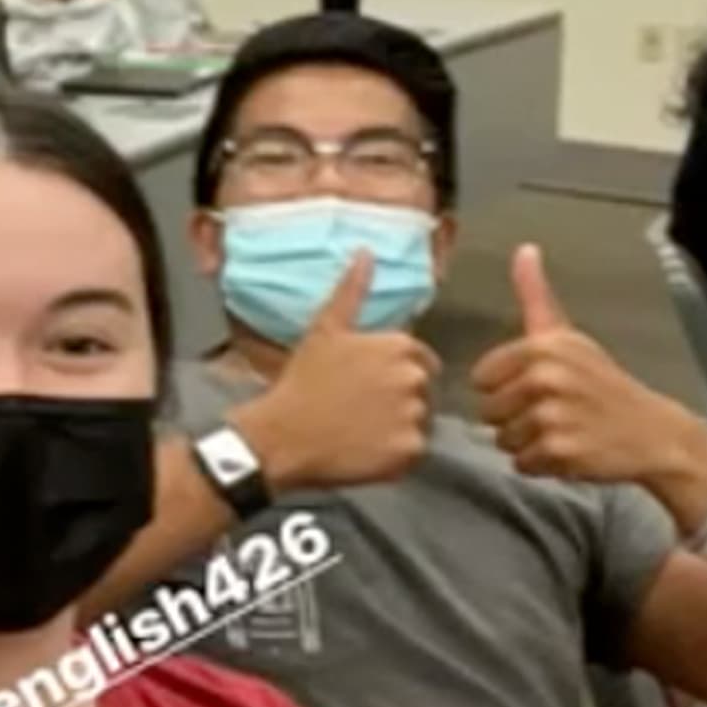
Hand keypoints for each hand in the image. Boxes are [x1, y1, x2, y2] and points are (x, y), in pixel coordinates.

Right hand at [233, 252, 436, 491]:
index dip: (395, 373)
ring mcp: (414, 416)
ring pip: (420, 422)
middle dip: (400, 399)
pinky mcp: (410, 451)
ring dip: (399, 427)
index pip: (421, 360)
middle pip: (422, 392)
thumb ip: (352, 291)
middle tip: (363, 410)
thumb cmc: (303, 380)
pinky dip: (395, 453)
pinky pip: (414, 451)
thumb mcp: (325, 329)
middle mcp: (414, 378)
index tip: (369, 386)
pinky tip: (366, 450)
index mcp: (400, 346)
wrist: (283, 435)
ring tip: (362, 431)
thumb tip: (366, 252)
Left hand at [470, 246, 706, 496]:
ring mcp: (553, 416)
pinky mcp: (560, 452)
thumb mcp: (568, 335)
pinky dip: (541, 466)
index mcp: (542, 346)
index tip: (538, 388)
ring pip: (503, 440)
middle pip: (488, 411)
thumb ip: (535, 296)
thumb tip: (523, 249)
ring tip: (562, 431)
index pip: (481, 379)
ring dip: (527, 443)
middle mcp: (545, 378)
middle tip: (553, 413)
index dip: (505, 388)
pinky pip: (522, 464)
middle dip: (514, 418)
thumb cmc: (602, 383)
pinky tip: (569, 452)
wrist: (653, 432)